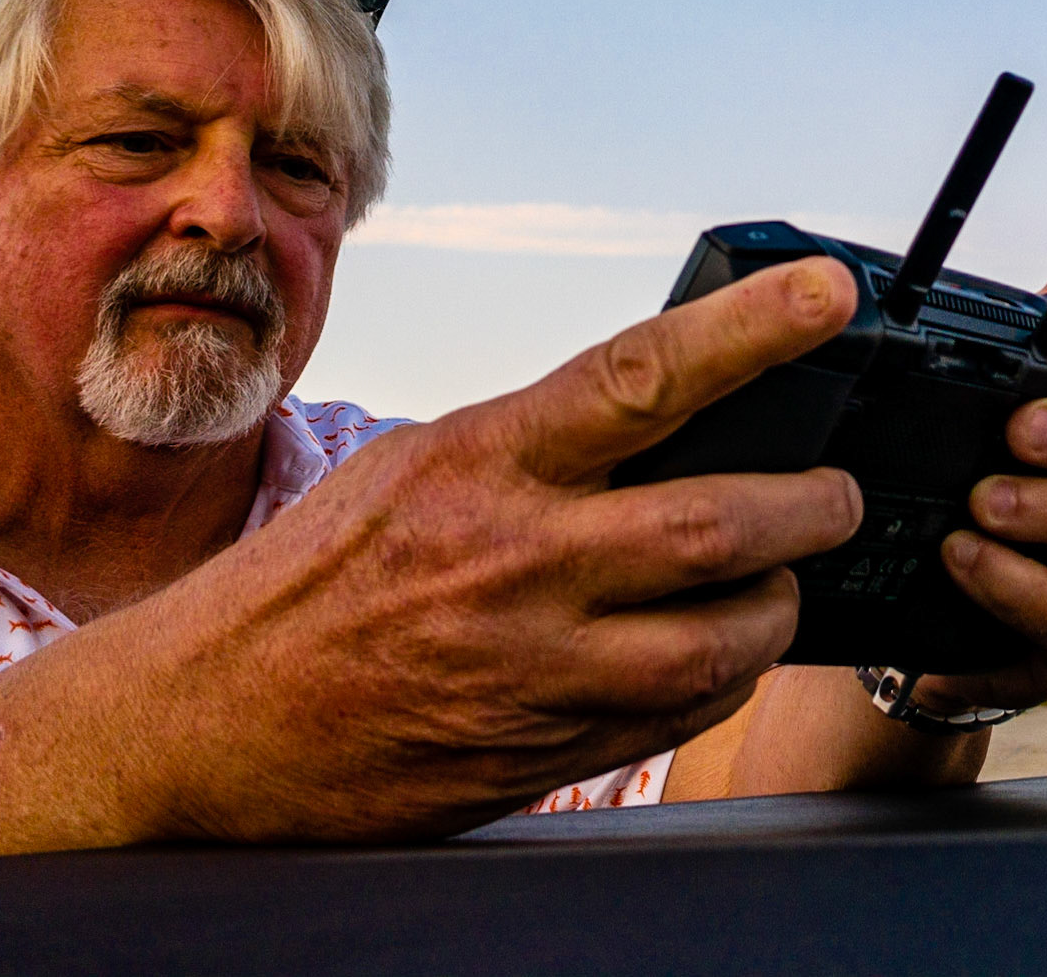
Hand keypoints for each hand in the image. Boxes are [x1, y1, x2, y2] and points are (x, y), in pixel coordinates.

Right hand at [114, 255, 863, 842]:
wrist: (211, 722)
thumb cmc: (315, 577)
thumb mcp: (415, 466)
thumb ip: (538, 443)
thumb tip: (667, 412)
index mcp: (480, 463)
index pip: (639, 377)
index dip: (748, 329)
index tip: (826, 295)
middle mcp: (515, 562)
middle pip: (717, 523)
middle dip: (812, 504)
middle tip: (835, 492)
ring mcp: (534, 667)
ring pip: (723, 636)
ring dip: (779, 601)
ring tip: (780, 575)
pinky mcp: (545, 750)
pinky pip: (683, 712)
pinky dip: (725, 673)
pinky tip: (716, 648)